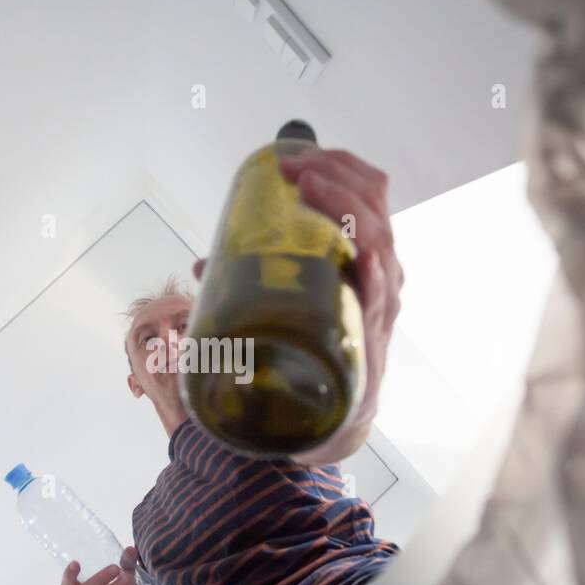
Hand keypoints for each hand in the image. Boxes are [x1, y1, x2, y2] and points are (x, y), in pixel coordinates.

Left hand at [193, 149, 401, 462]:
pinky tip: (357, 247)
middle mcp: (379, 275)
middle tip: (293, 171)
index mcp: (359, 258)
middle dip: (336, 175)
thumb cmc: (307, 360)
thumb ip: (246, 286)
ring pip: (379, 239)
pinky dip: (371, 266)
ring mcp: (380, 304)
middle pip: (374, 205)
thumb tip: (203, 265)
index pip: (367, 195)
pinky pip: (382, 295)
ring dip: (345, 205)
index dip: (338, 167)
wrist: (327, 425)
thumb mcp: (280, 309)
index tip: (294, 160)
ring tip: (308, 186)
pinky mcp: (372, 339)